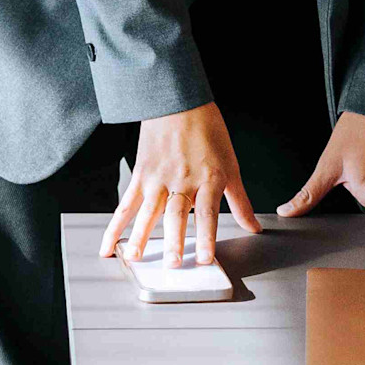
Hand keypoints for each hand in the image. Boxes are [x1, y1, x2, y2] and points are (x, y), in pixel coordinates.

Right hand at [100, 101, 262, 266]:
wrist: (177, 101)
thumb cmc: (207, 131)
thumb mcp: (231, 165)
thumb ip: (240, 201)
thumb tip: (254, 227)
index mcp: (208, 179)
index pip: (207, 212)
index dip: (206, 236)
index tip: (204, 258)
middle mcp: (182, 180)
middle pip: (176, 214)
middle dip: (173, 240)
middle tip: (171, 263)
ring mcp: (158, 178)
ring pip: (148, 211)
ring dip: (141, 236)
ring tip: (135, 258)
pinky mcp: (140, 176)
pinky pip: (126, 204)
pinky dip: (116, 225)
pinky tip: (110, 244)